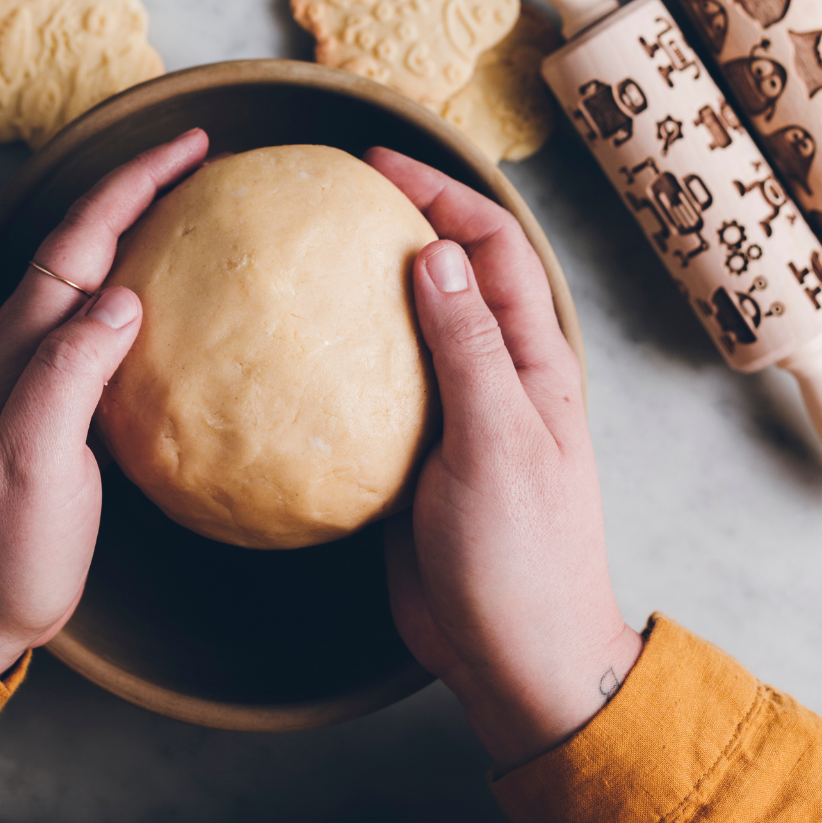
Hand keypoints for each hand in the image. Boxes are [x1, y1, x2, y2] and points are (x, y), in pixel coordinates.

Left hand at [0, 129, 209, 676]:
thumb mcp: (28, 459)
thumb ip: (67, 376)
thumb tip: (125, 300)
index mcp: (22, 342)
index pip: (82, 238)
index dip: (134, 185)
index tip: (191, 150)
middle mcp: (28, 342)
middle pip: (87, 240)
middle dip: (141, 187)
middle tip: (202, 159)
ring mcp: (43, 371)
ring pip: (95, 273)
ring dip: (141, 228)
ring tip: (194, 207)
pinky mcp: (63, 404)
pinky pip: (105, 321)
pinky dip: (143, 286)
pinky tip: (172, 299)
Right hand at [366, 148, 641, 770]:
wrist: (511, 654)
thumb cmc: (520, 554)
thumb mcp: (497, 442)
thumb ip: (467, 349)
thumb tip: (436, 254)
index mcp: (531, 361)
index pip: (493, 250)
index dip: (443, 196)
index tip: (378, 168)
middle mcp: (492, 375)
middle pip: (450, 274)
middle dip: (402, 223)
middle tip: (333, 198)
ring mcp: (449, 414)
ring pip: (406, 328)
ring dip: (366, 288)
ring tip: (304, 260)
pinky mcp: (410, 455)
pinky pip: (372, 388)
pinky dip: (338, 358)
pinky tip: (290, 356)